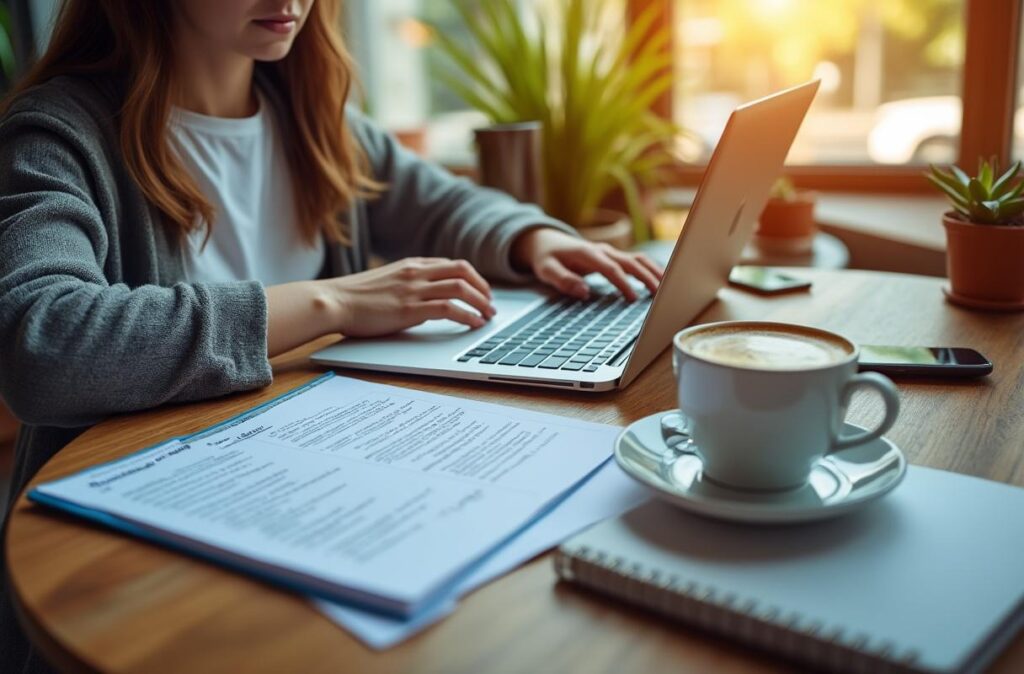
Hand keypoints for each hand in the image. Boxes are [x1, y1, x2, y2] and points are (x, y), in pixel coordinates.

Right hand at [327, 257, 495, 336]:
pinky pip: (449, 308)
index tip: (480, 291)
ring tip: (488, 316)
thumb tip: (421, 296)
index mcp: (410, 264)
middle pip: (463, 271)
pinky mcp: (410, 309)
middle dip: (482, 287)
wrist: (332, 301)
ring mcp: (414, 289)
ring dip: (480, 302)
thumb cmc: (352, 297)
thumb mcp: (384, 281)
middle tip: (490, 303)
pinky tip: (473, 324)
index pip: (451, 264)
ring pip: (461, 288)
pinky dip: (467, 316)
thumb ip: (404, 283)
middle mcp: (416, 272)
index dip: (472, 277)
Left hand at [510, 227, 662, 300]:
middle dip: (646, 277)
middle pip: (630, 262)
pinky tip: (660, 280)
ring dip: (652, 271)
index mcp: (588, 254)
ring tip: (667, 287)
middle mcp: (602, 250)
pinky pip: (635, 260)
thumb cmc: (546, 257)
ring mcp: (609, 252)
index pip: (611, 269)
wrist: (546, 241)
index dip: (623, 283)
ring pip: (637, 258)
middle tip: (660, 295)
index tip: (633, 299)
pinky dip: (649, 268)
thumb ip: (563, 280)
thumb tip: (584, 292)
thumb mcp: (546, 270)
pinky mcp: (612, 256)